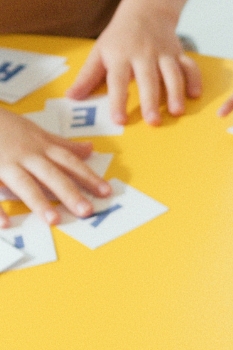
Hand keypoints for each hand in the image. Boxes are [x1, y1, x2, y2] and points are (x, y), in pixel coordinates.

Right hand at [0, 110, 111, 225]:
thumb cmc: (5, 125)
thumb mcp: (36, 131)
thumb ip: (63, 144)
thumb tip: (90, 149)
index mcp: (40, 147)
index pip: (70, 162)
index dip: (88, 176)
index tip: (107, 192)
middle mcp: (26, 156)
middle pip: (51, 174)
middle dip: (70, 192)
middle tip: (87, 211)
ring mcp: (4, 163)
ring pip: (23, 183)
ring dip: (39, 201)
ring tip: (54, 220)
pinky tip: (5, 224)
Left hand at [67, 0, 200, 126]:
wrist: (146, 10)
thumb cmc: (119, 37)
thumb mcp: (99, 52)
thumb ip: (87, 77)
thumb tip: (71, 97)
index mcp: (120, 56)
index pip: (117, 81)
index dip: (118, 101)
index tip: (119, 120)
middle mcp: (143, 54)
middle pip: (147, 80)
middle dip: (151, 101)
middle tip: (153, 122)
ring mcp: (163, 53)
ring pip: (172, 74)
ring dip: (176, 93)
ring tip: (177, 112)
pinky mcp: (178, 53)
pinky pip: (190, 66)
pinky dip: (195, 79)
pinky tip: (195, 94)